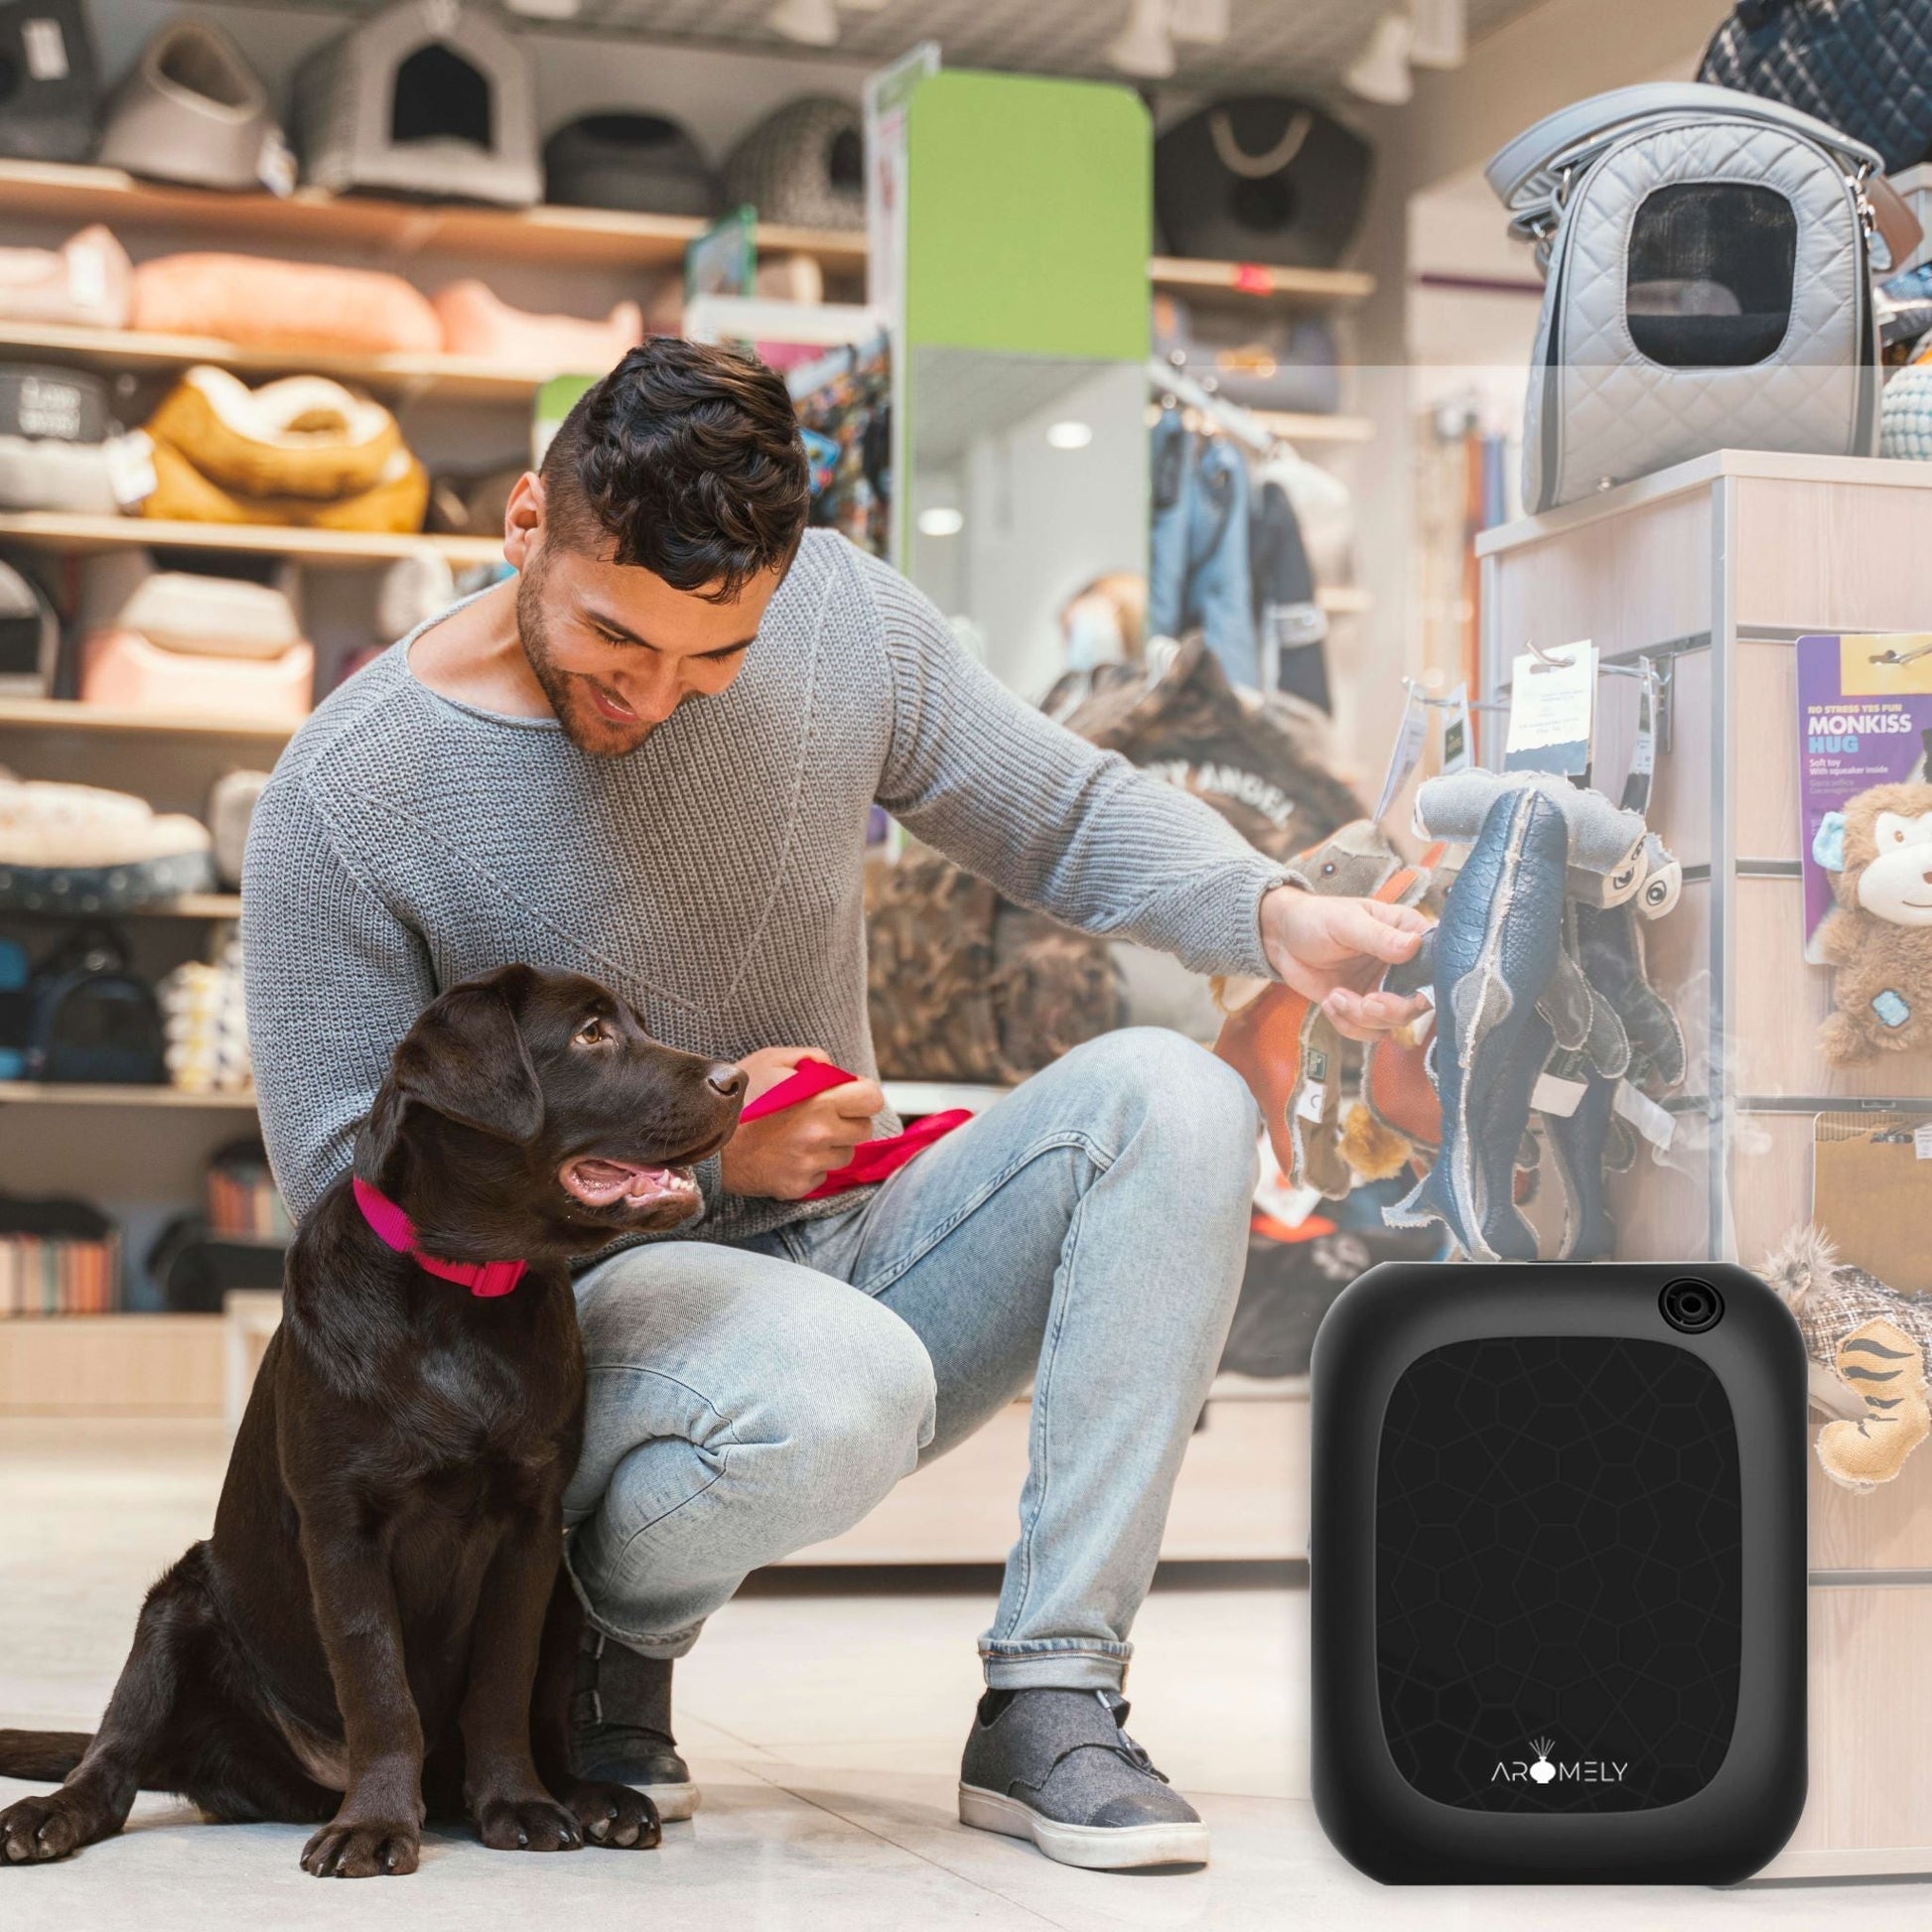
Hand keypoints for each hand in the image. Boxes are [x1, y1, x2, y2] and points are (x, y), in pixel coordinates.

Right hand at [719, 1046, 884, 1200]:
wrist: (703, 1141)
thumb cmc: (736, 1097)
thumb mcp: (770, 1060)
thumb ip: (810, 1058)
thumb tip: (835, 1071)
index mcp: (820, 1102)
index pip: (871, 1100)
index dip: (863, 1094)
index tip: (851, 1094)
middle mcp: (820, 1135)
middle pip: (864, 1129)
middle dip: (849, 1119)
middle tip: (823, 1115)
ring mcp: (809, 1164)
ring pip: (844, 1154)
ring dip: (830, 1144)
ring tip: (799, 1134)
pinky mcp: (797, 1186)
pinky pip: (820, 1175)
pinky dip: (809, 1166)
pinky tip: (786, 1154)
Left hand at [1259, 884, 1430, 1043]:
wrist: (1282, 938)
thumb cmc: (1316, 918)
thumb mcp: (1347, 922)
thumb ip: (1380, 937)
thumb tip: (1414, 945)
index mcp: (1409, 934)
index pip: (1438, 965)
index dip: (1429, 985)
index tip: (1407, 992)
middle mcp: (1403, 965)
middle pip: (1418, 1003)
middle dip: (1391, 1010)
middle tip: (1366, 1001)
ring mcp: (1384, 988)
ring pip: (1392, 1022)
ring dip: (1362, 1018)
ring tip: (1336, 997)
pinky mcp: (1363, 1007)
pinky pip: (1368, 1031)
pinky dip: (1347, 1025)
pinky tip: (1330, 1002)